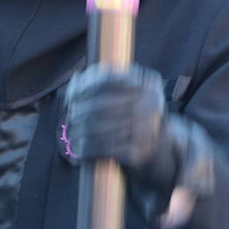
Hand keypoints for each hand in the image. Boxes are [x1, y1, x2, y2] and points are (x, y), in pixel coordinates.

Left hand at [65, 63, 166, 181]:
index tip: (71, 98)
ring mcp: (148, 127)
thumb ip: (99, 81)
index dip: (83, 88)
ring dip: (80, 133)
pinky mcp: (140, 150)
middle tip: (70, 119)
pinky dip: (87, 149)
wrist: (158, 147)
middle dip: (79, 113)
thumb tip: (77, 78)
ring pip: (99, 127)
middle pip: (100, 105)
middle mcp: (153, 102)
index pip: (107, 79)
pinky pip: (104, 147)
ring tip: (71, 135)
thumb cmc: (132, 115)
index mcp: (150, 82)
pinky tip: (80, 150)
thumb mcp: (124, 92)